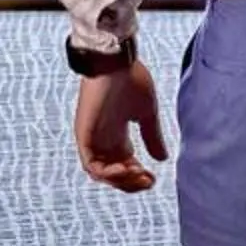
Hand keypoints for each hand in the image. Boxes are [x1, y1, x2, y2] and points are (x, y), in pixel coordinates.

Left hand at [75, 63, 168, 193]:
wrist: (116, 61)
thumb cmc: (131, 80)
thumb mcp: (147, 114)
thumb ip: (153, 136)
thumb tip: (162, 159)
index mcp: (117, 135)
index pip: (124, 166)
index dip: (137, 177)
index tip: (153, 178)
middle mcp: (103, 140)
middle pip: (113, 175)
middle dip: (131, 183)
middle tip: (148, 181)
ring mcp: (92, 138)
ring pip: (101, 174)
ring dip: (120, 180)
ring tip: (138, 175)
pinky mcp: (84, 134)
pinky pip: (90, 164)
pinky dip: (107, 173)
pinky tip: (125, 169)